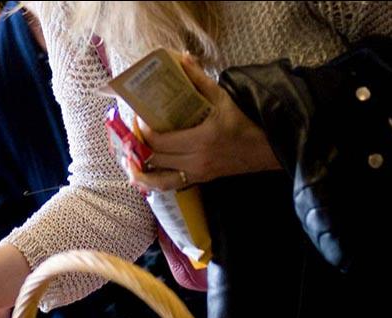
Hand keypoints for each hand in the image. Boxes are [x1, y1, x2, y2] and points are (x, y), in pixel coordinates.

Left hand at [128, 54, 279, 192]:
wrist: (263, 149)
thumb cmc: (241, 122)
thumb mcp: (222, 98)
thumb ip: (200, 80)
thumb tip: (182, 59)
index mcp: (200, 139)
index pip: (160, 141)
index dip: (143, 131)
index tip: (138, 118)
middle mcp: (195, 160)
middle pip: (155, 158)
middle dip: (138, 147)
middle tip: (130, 136)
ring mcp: (196, 174)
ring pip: (158, 180)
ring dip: (140, 172)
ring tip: (128, 161)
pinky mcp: (197, 181)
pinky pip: (168, 186)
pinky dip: (152, 183)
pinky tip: (141, 176)